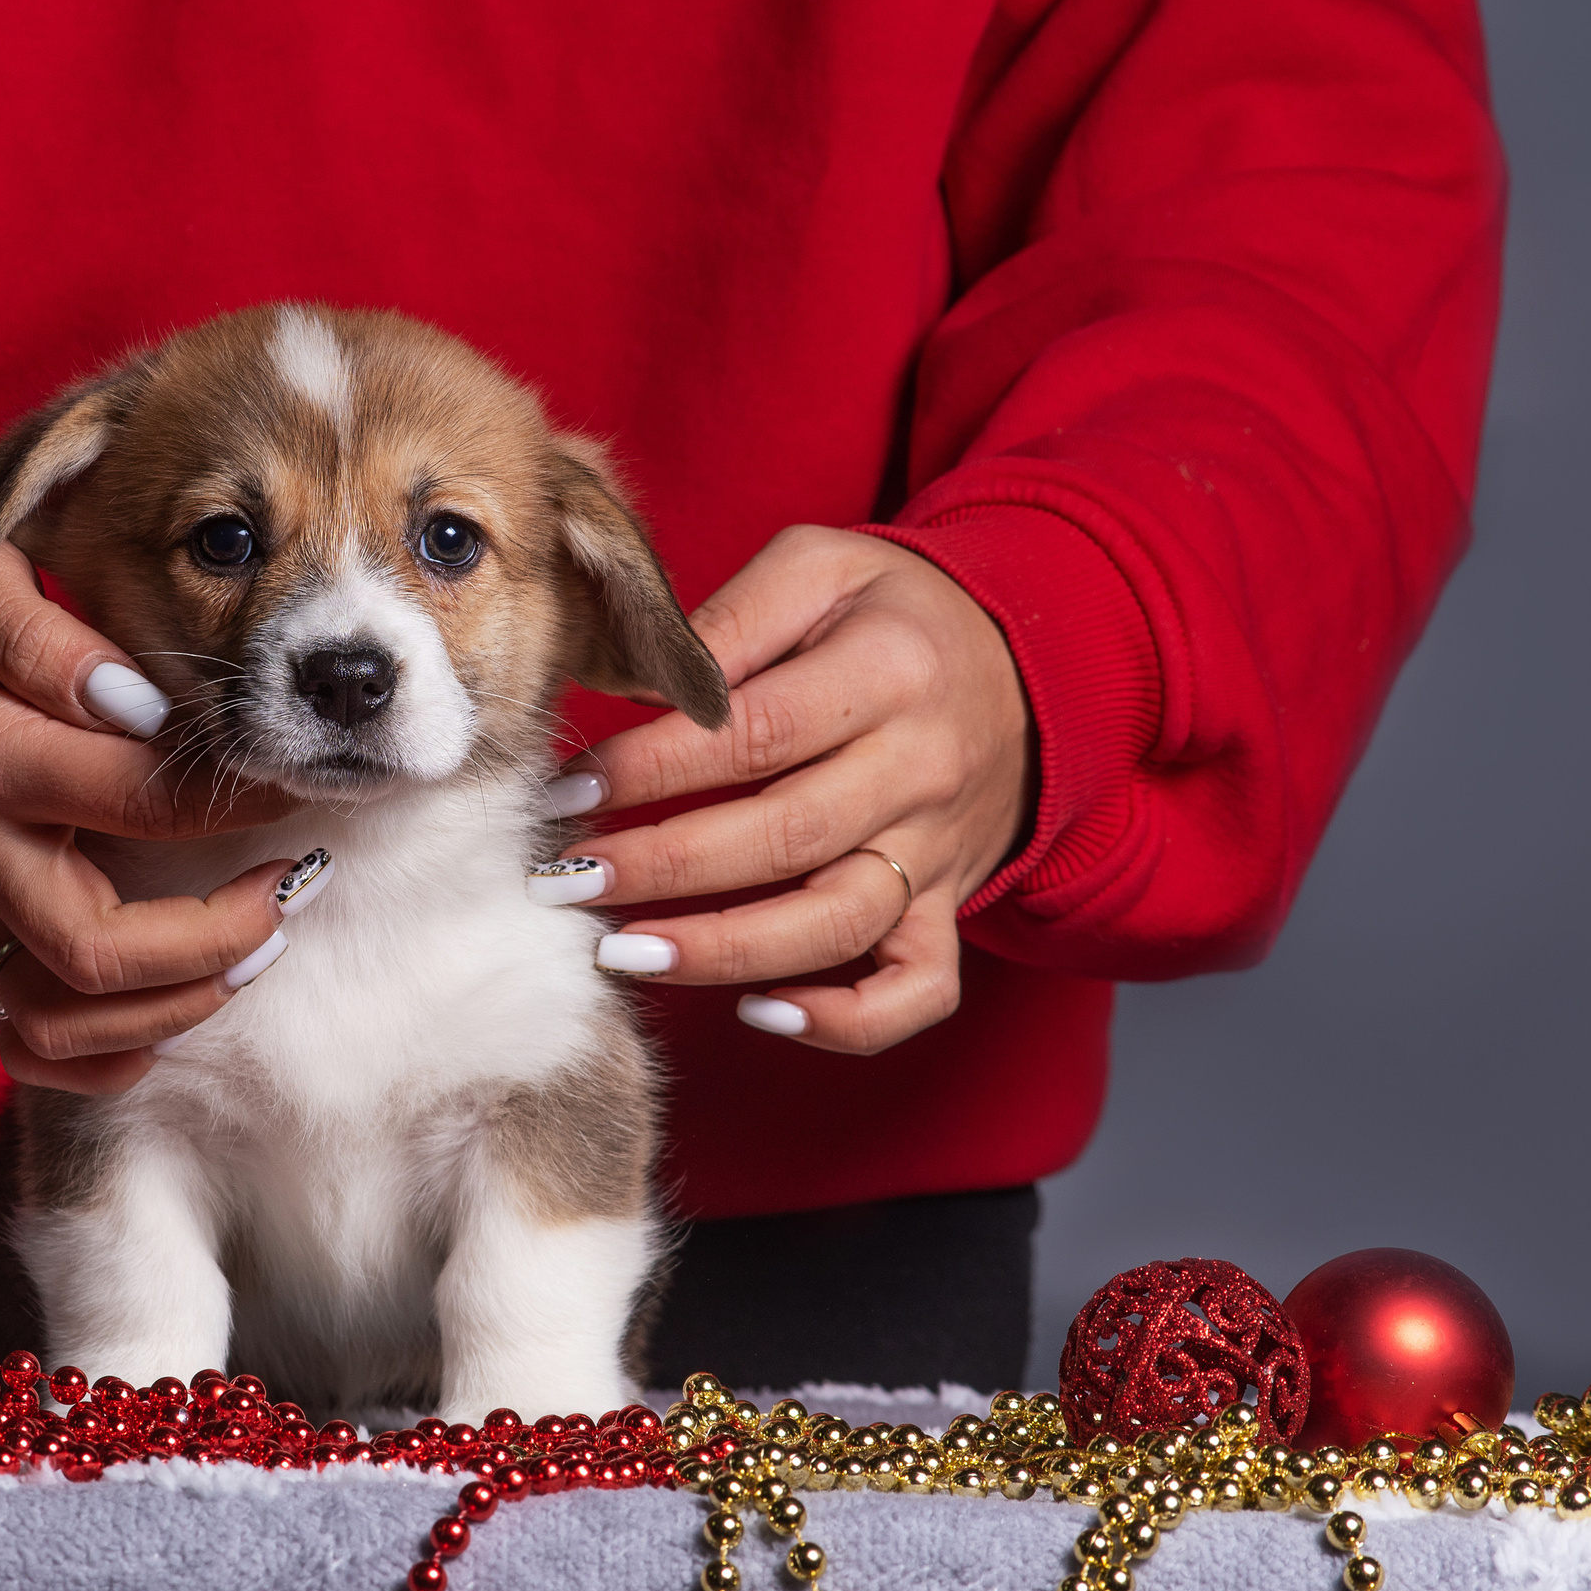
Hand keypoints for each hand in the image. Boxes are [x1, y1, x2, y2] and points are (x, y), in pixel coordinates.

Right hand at [0, 543, 301, 1092]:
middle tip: (293, 886)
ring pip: (61, 1018)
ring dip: (171, 1007)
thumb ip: (38, 634)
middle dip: (213, 936)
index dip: (227, 794)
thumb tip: (135, 703)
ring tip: (258, 949)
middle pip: (93, 947)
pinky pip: (29, 1046)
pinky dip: (104, 1059)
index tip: (289, 773)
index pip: (129, 797)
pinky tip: (178, 1015)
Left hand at [552, 525, 1035, 1052]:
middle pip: (786, 835)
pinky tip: (759, 1013)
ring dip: (723, 951)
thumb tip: (636, 688)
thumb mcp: (819, 569)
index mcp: (889, 670)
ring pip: (836, 923)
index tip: (568, 788)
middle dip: (661, 867)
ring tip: (623, 953)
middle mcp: (922, 768)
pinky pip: (916, 988)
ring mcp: (940, 848)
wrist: (1027, 664)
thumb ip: (729, 620)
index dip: (652, 767)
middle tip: (564, 880)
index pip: (753, 732)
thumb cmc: (891, 613)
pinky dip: (845, 1020)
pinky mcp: (951, 905)